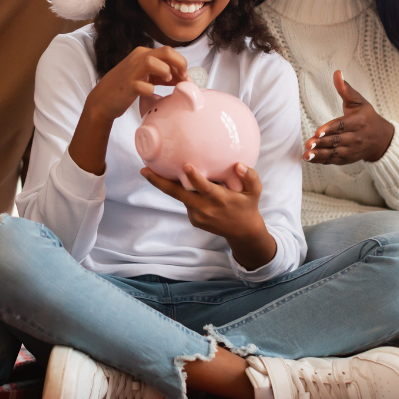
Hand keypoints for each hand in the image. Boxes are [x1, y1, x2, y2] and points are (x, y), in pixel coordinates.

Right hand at [69, 46, 187, 175]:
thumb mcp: (146, 76)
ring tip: (168, 81)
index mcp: (143, 53)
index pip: (169, 51)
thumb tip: (184, 77)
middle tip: (183, 78)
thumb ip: (163, 74)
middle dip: (180, 64)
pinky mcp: (127, 85)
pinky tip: (150, 93)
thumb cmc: (126, 87)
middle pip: (166, 52)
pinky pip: (143, 85)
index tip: (185, 77)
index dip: (181, 63)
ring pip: (153, 62)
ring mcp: (132, 71)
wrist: (103, 100)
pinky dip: (150, 89)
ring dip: (165, 71)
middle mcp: (138, 58)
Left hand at [141, 163, 276, 269]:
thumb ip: (250, 177)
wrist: (243, 233)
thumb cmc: (248, 206)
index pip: (204, 188)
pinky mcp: (194, 220)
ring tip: (152, 170)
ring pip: (180, 196)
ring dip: (167, 185)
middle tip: (143, 170)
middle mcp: (205, 208)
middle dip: (159, 182)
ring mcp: (197, 216)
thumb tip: (239, 165)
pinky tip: (182, 183)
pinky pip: (186, 202)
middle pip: (178, 194)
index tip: (185, 166)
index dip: (194, 177)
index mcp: (220, 199)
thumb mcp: (255, 192)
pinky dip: (184, 193)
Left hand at [303, 70, 394, 164]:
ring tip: (307, 155)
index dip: (329, 129)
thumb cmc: (367, 117)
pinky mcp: (348, 159)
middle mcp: (356, 137)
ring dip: (320, 155)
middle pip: (337, 141)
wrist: (381, 139)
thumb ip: (345, 89)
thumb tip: (336, 73)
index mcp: (359, 122)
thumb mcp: (358, 101)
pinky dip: (322, 161)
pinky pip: (334, 160)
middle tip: (308, 144)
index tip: (317, 132)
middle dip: (322, 143)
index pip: (342, 126)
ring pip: (335, 153)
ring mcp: (352, 150)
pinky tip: (310, 159)